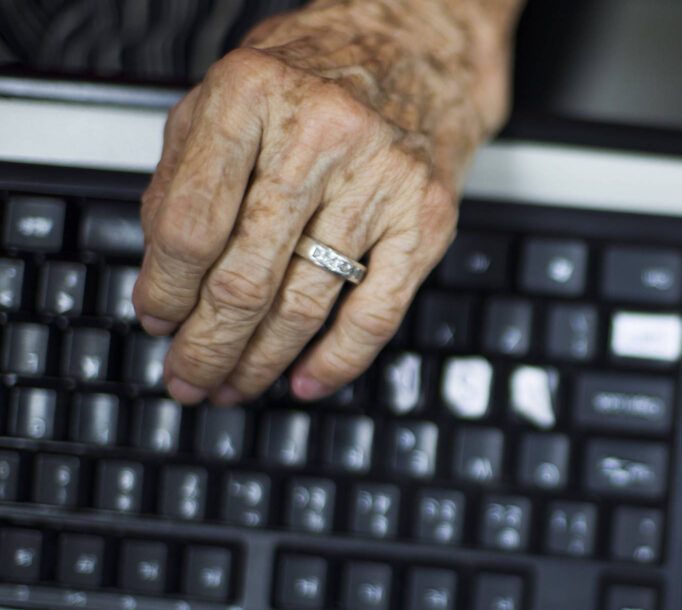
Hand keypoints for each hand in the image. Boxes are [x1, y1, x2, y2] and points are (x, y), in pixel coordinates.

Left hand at [134, 0, 516, 403]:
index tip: (156, 322)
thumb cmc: (317, 75)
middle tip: (189, 376)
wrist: (418, 52)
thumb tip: (161, 278)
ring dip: (262, 361)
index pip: (189, 225)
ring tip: (235, 385)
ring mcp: (380, 181)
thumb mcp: (227, 97)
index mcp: (252, 96)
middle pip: (245, 277)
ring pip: (306, 304)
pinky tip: (307, 381)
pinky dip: (338, 360)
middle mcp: (319, 136)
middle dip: (208, 344)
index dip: (164, 291)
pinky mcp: (425, 219)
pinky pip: (377, 312)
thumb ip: (183, 175)